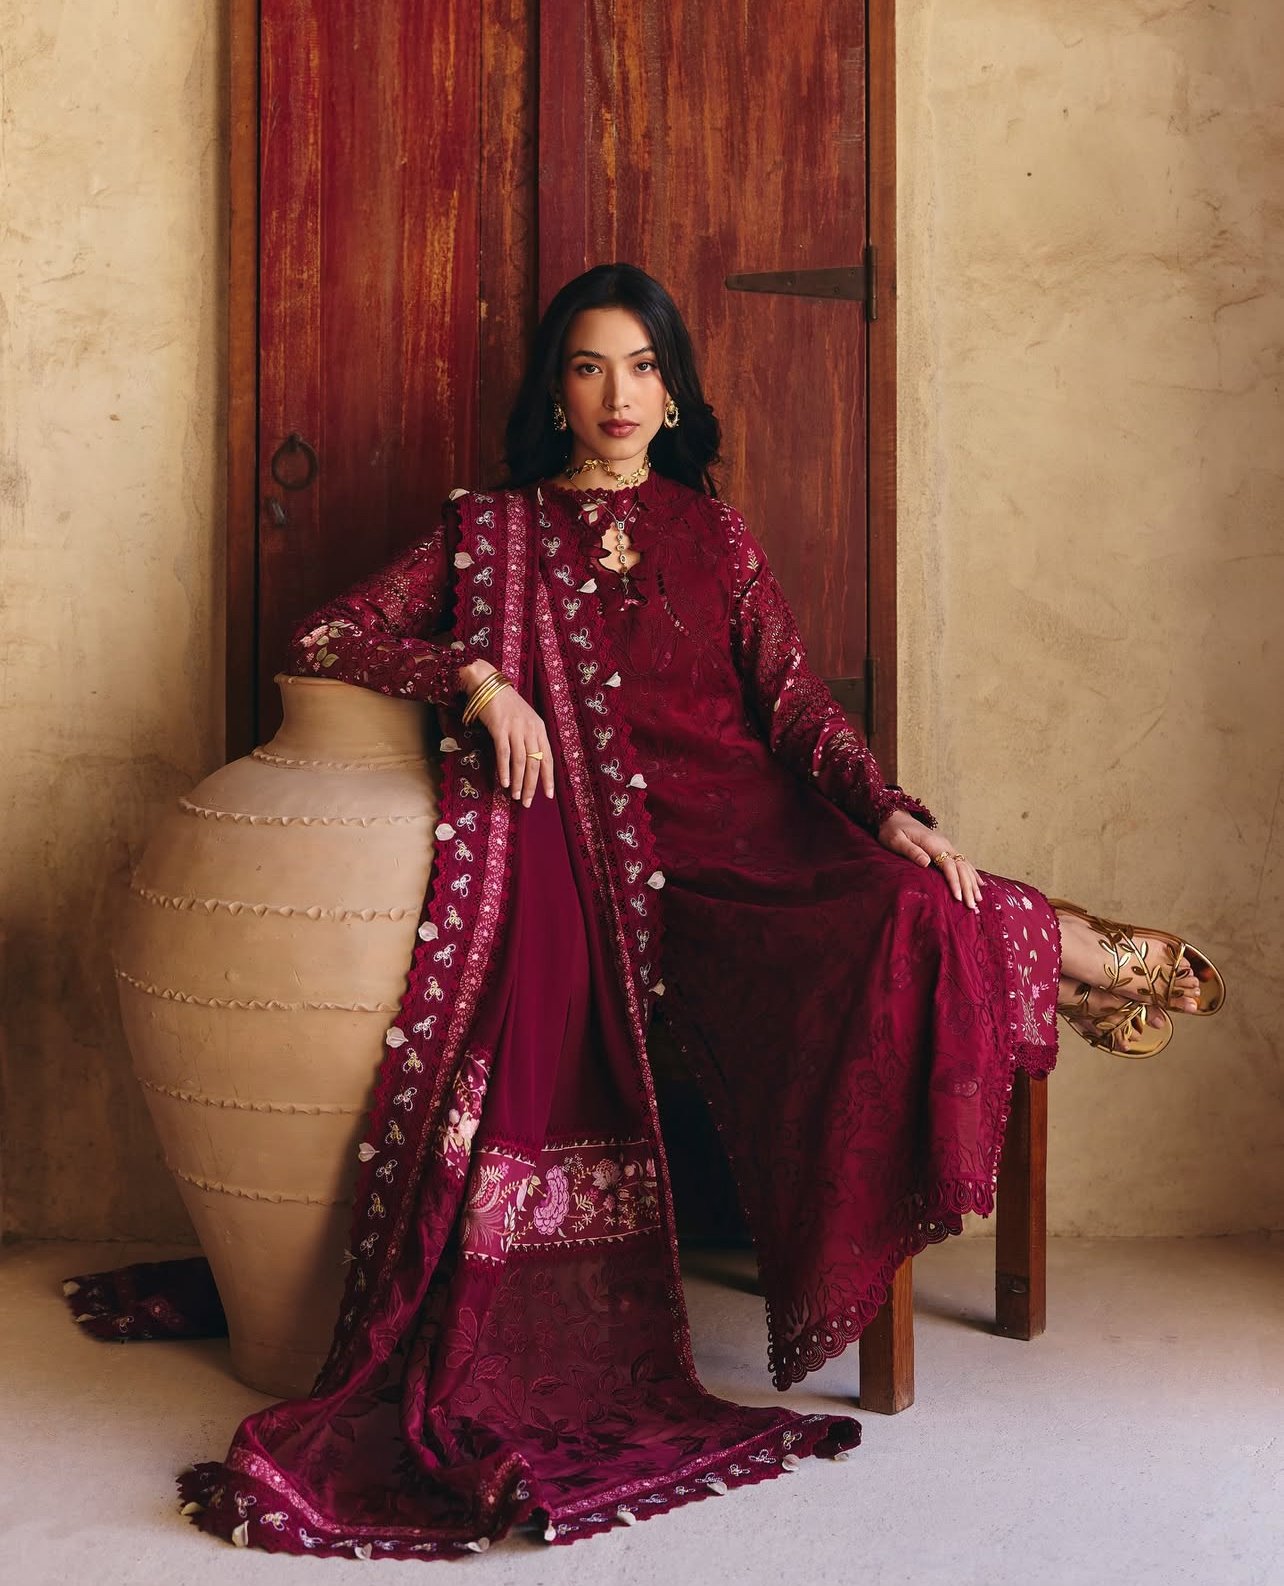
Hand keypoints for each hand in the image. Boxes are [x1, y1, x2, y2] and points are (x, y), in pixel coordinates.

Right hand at [458, 662, 553, 806]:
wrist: (489, 685)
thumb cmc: (506, 704)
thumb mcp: (524, 719)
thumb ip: (529, 738)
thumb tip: (529, 763)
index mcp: (539, 728)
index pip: (548, 757)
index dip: (548, 777)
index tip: (548, 795)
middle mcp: (530, 729)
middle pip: (535, 762)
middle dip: (532, 785)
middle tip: (528, 802)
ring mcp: (515, 728)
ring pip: (521, 761)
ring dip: (519, 781)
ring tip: (516, 796)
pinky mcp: (500, 728)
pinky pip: (504, 753)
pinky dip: (505, 770)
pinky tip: (504, 782)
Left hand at [876, 809, 984, 910]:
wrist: (895, 816)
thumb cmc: (892, 830)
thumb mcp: (896, 841)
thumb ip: (911, 851)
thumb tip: (926, 863)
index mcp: (932, 843)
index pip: (948, 865)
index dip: (955, 882)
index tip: (958, 898)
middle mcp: (944, 844)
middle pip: (961, 867)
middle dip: (968, 887)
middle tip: (971, 905)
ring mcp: (946, 845)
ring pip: (964, 865)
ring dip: (972, 882)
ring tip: (978, 899)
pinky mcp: (945, 847)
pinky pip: (962, 861)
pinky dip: (972, 873)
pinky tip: (978, 883)